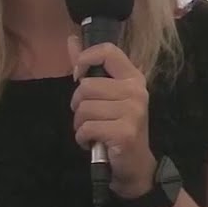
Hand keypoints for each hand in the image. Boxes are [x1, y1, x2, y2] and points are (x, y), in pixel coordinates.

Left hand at [67, 36, 154, 198]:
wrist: (135, 167)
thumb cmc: (118, 128)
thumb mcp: (107, 96)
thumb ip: (89, 68)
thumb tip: (71, 39)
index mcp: (133, 78)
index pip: (108, 51)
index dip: (86, 60)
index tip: (79, 77)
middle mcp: (136, 91)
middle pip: (86, 86)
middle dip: (78, 105)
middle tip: (89, 118)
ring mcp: (132, 112)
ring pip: (84, 109)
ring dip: (80, 125)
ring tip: (91, 132)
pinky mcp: (124, 132)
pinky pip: (87, 128)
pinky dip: (82, 138)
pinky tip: (92, 142)